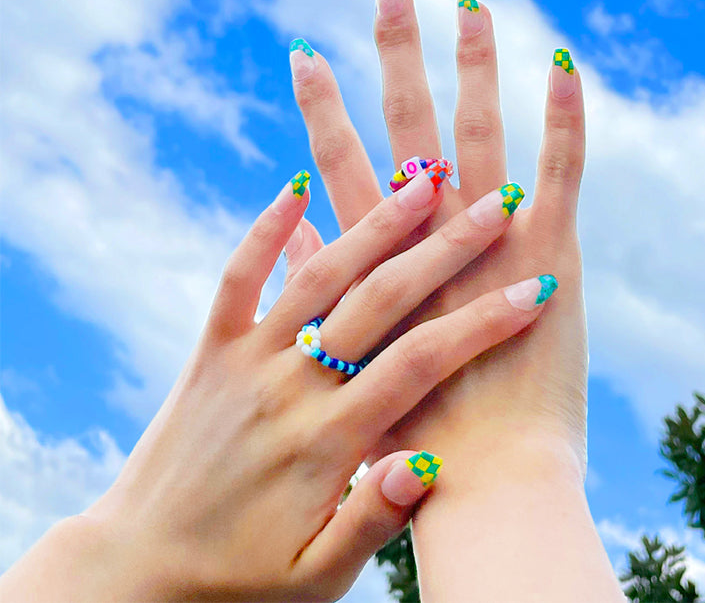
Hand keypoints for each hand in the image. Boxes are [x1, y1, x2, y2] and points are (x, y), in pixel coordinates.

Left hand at [0, 169, 555, 601]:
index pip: (419, 365)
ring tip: (423, 178)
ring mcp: (245, 359)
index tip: (534, 288)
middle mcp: (287, 387)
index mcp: (325, 443)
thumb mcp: (316, 577)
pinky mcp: (210, 348)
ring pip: (320, 275)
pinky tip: (297, 185)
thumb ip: (374, 520)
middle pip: (379, 301)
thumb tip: (429, 463)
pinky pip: (238, 275)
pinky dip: (265, 228)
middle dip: (444, 251)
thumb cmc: (237, 580)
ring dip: (375, 224)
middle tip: (493, 205)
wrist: (134, 567)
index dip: (482, 324)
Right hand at [290, 0, 586, 479]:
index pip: (340, 168)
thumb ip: (311, 295)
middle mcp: (423, 242)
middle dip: (394, 53)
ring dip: (474, 63)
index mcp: (375, 265)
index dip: (321, 111)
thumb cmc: (411, 442)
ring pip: (478, 133)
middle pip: (403, 130)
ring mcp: (487, 244)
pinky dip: (567, 117)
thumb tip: (294, 236)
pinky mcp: (547, 257)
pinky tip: (567, 62)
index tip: (306, 56)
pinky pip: (561, 169)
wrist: (482, 493)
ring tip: (471, 0)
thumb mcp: (339, 358)